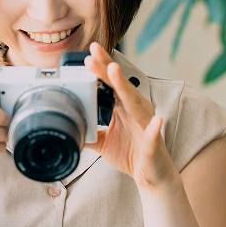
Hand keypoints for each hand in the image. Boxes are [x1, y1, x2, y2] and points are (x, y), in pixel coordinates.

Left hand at [83, 42, 176, 189]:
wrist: (150, 175)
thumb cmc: (130, 154)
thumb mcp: (103, 143)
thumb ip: (88, 132)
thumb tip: (67, 127)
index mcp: (123, 107)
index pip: (110, 84)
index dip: (100, 68)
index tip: (87, 54)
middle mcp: (135, 110)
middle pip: (120, 85)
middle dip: (107, 67)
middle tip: (94, 51)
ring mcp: (145, 124)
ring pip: (135, 102)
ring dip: (124, 87)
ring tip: (114, 71)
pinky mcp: (153, 143)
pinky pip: (153, 134)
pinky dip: (155, 127)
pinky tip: (157, 119)